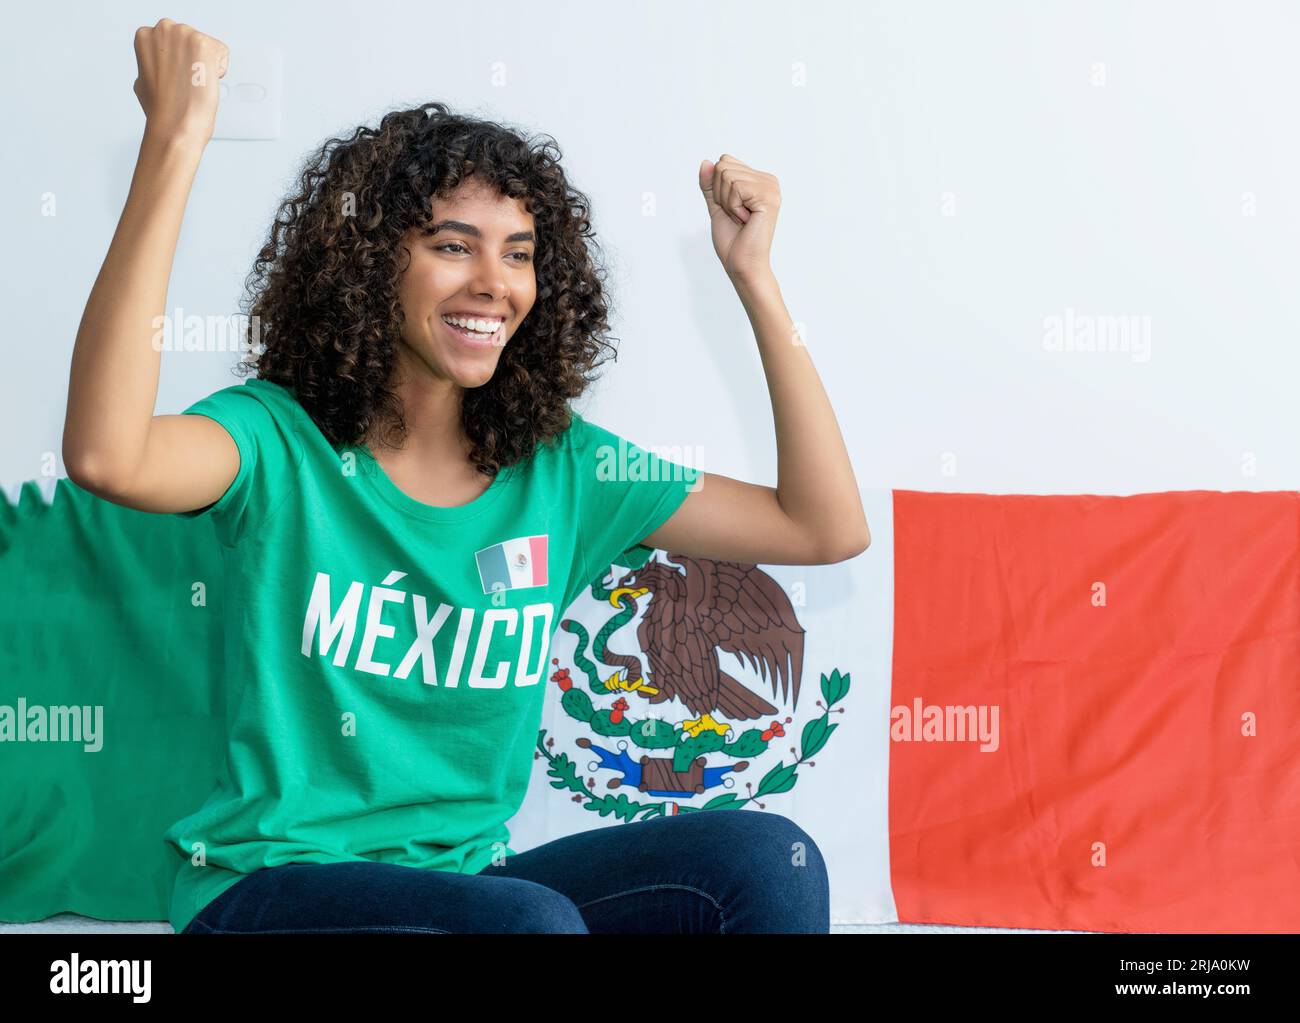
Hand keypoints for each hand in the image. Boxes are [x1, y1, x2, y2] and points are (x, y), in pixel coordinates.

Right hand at [133, 18, 228, 144]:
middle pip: (192, 40)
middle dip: (193, 61)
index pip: (174, 41)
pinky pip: (222, 53)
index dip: (178, 64)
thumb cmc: (162, 109)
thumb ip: (153, 64)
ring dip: (206, 66)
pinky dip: (218, 70)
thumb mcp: (143, 79)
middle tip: (186, 82)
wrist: (175, 123)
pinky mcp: (202, 42)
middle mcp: (162, 29)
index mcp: (145, 36)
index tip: (174, 77)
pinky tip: (204, 81)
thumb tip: (161, 66)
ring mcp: (183, 34)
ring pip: (208, 46)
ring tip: (193, 82)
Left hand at [698, 154, 780, 281]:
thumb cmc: (732, 240)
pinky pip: (735, 188)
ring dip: (727, 202)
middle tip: (736, 215)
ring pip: (727, 175)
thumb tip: (705, 162)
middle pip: (723, 165)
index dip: (717, 187)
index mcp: (759, 180)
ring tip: (741, 219)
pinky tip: (746, 220)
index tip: (731, 209)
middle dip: (720, 194)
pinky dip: (733, 207)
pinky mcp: (768, 196)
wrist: (741, 264)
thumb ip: (710, 184)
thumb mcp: (716, 206)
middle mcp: (768, 180)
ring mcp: (770, 187)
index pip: (725, 161)